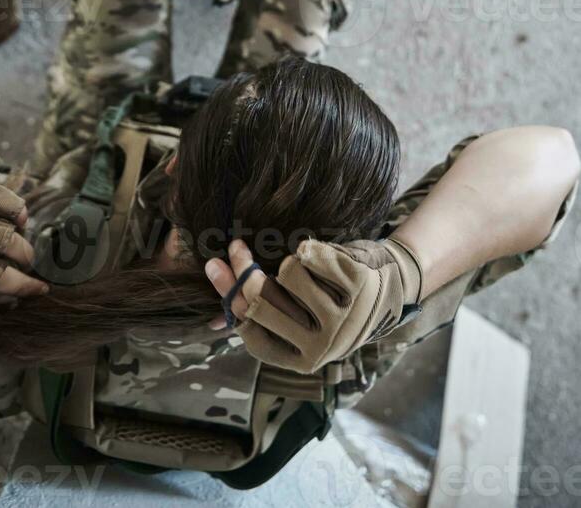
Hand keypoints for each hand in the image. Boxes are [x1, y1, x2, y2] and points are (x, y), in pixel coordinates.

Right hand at [205, 236, 422, 373]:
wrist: (394, 287)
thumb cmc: (337, 305)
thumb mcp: (303, 325)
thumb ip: (264, 320)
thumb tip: (215, 320)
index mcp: (304, 360)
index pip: (251, 329)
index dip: (228, 295)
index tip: (213, 264)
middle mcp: (324, 345)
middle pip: (261, 300)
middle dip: (242, 268)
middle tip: (236, 246)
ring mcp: (342, 315)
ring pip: (286, 273)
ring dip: (288, 262)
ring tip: (301, 264)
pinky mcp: (356, 284)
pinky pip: (311, 254)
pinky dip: (310, 247)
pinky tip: (320, 254)